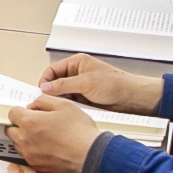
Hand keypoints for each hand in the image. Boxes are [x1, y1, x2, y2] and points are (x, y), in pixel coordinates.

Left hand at [8, 97, 103, 172]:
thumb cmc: (79, 130)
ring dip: (24, 138)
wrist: (90, 155)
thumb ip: (43, 101)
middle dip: (19, 124)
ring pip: (17, 144)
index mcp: (29, 122)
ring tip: (42, 135)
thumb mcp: (64, 105)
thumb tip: (33, 106)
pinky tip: (46, 146)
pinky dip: (32, 150)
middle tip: (34, 123)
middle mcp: (25, 139)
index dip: (20, 110)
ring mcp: (29, 154)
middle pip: (10, 130)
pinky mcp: (36, 166)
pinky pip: (27, 155)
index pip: (11, 113)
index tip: (27, 112)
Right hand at [40, 53, 163, 113]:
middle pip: (55, 82)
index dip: (45, 81)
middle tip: (47, 101)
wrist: (131, 98)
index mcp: (77, 63)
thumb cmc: (115, 84)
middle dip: (52, 92)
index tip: (41, 92)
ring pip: (62, 94)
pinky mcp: (84, 98)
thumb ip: (64, 85)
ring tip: (61, 106)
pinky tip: (70, 110)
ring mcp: (80, 86)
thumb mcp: (86, 83)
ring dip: (61, 100)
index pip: (52, 70)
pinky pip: (71, 102)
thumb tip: (46, 87)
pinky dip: (69, 106)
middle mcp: (77, 73)